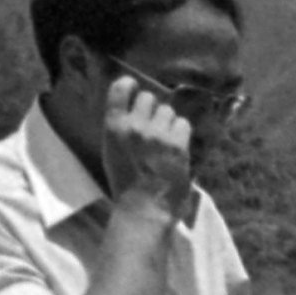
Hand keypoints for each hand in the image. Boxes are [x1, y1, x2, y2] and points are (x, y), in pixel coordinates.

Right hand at [102, 74, 198, 208]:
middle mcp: (134, 126)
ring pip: (168, 111)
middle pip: (149, 97)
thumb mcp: (112, 152)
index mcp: (113, 127)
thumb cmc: (126, 185)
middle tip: (154, 126)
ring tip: (165, 141)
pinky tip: (176, 147)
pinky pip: (183, 124)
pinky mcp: (177, 145)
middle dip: (152, 108)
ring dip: (168, 122)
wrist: (144, 209)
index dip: (130, 84)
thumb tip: (134, 111)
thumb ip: (120, 129)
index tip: (135, 87)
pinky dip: (182, 133)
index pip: (120, 88)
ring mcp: (157, 134)